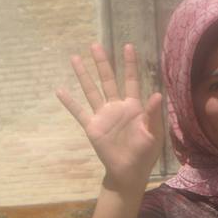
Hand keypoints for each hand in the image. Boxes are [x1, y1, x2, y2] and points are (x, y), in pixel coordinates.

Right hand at [56, 43, 164, 190]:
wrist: (129, 172)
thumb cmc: (145, 153)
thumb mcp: (153, 134)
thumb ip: (153, 115)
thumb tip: (157, 95)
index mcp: (134, 106)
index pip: (131, 80)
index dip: (130, 64)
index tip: (128, 46)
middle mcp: (117, 107)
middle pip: (107, 80)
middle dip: (102, 63)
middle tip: (95, 45)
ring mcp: (103, 116)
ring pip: (91, 91)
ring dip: (83, 75)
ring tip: (75, 58)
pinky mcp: (92, 127)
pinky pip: (79, 112)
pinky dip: (69, 102)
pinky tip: (60, 90)